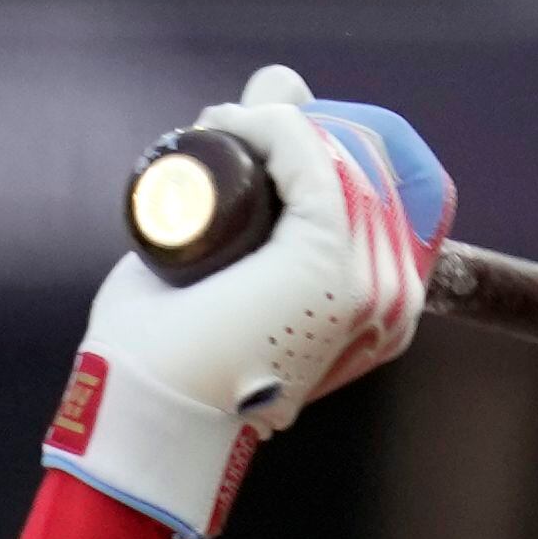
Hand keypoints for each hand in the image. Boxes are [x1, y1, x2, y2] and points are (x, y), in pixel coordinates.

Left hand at [43, 66, 447, 538]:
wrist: (148, 416)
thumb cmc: (171, 361)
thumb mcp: (223, 283)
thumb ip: (244, 241)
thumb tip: (240, 163)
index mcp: (378, 306)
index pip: (384, 190)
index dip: (328, 142)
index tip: (256, 132)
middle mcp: (390, 294)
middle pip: (367, 163)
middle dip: (299, 125)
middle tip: (222, 130)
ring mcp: (367, 277)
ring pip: (342, 154)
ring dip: (276, 122)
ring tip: (215, 130)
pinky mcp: (326, 259)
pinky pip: (313, 158)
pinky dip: (272, 125)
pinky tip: (231, 123)